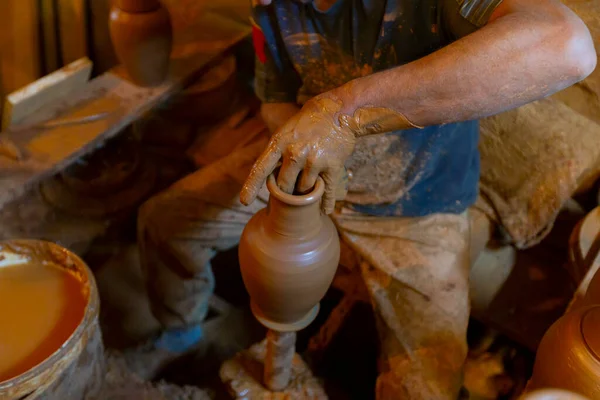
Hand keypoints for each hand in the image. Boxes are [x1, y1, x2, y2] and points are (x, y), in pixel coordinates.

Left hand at [240, 96, 355, 213]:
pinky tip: (324, 209)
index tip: (244, 202)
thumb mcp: (285, 133)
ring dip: (307, 191)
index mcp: (279, 143)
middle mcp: (295, 152)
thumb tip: (268, 180)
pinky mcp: (332, 165)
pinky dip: (325, 202)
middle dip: (288, 190)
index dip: (251, 186)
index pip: (261, 169)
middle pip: (285, 186)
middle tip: (293, 186)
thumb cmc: (307, 124)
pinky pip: (326, 191)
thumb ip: (276, 154)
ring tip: (311, 180)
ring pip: (305, 190)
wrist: (337, 111)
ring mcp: (314, 160)